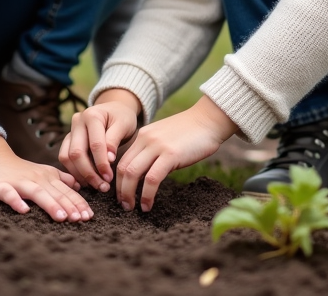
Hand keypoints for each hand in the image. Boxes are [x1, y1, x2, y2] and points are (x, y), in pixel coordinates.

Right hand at [0, 136, 91, 221]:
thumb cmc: (17, 170)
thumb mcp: (41, 173)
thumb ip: (59, 179)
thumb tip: (78, 185)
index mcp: (47, 177)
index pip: (67, 191)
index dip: (78, 203)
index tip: (89, 216)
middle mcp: (36, 179)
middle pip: (56, 193)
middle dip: (70, 206)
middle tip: (82, 219)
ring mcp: (18, 182)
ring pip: (37, 193)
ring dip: (50, 204)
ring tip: (62, 218)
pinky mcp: (0, 186)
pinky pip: (8, 194)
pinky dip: (16, 201)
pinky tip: (24, 210)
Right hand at [59, 89, 140, 191]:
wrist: (114, 109)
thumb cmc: (121, 117)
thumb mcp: (124, 125)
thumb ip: (114, 140)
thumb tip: (108, 160)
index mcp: (92, 115)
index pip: (95, 144)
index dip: (101, 163)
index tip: (109, 178)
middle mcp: (77, 122)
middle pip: (76, 153)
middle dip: (89, 173)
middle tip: (102, 186)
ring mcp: (70, 131)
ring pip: (67, 157)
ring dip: (80, 175)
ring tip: (96, 185)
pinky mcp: (68, 141)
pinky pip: (64, 158)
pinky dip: (74, 172)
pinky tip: (86, 182)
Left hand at [115, 95, 236, 212]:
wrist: (209, 119)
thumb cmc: (191, 132)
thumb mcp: (165, 138)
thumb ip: (153, 152)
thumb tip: (147, 175)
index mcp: (143, 135)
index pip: (122, 160)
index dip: (118, 180)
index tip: (120, 194)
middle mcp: (146, 139)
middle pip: (123, 168)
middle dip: (120, 190)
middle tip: (124, 205)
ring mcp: (157, 146)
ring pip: (133, 173)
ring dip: (129, 194)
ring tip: (132, 208)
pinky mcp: (170, 155)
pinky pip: (152, 179)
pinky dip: (147, 195)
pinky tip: (147, 205)